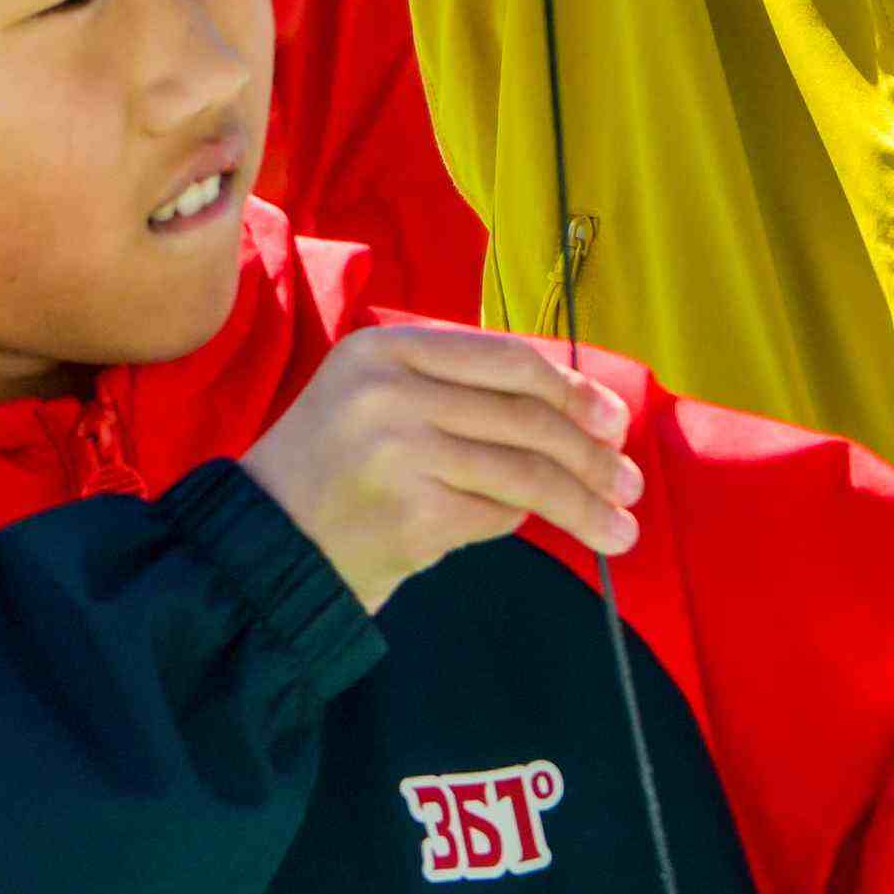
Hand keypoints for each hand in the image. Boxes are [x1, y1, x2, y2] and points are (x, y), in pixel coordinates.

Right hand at [238, 322, 641, 593]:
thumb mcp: (381, 400)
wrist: (261, 545)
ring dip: (583, 504)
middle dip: (593, 455)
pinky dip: (518, 523)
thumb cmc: (336, 473)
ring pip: (524, 472)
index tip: (615, 420)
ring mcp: (398, 451)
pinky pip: (496, 515)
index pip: (507, 359)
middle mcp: (390, 390)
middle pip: (527, 417)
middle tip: (632, 485)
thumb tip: (584, 412)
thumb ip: (461, 392)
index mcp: (385, 348)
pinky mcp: (410, 513)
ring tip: (621, 529)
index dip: (573, 388)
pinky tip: (532, 530)